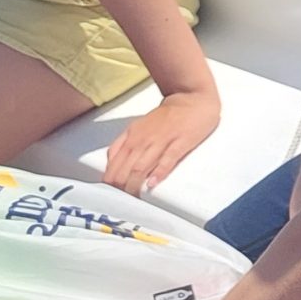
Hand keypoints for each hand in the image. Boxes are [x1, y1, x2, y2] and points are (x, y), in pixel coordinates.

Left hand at [102, 85, 220, 194]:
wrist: (191, 98)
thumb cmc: (165, 116)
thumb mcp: (137, 126)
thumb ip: (123, 143)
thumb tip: (111, 162)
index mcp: (132, 136)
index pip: (115, 162)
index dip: (110, 179)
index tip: (109, 193)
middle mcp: (144, 139)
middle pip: (126, 167)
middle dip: (120, 186)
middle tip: (120, 201)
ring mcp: (162, 140)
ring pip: (143, 166)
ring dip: (135, 184)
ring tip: (133, 197)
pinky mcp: (181, 141)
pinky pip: (168, 159)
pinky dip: (159, 172)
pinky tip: (153, 183)